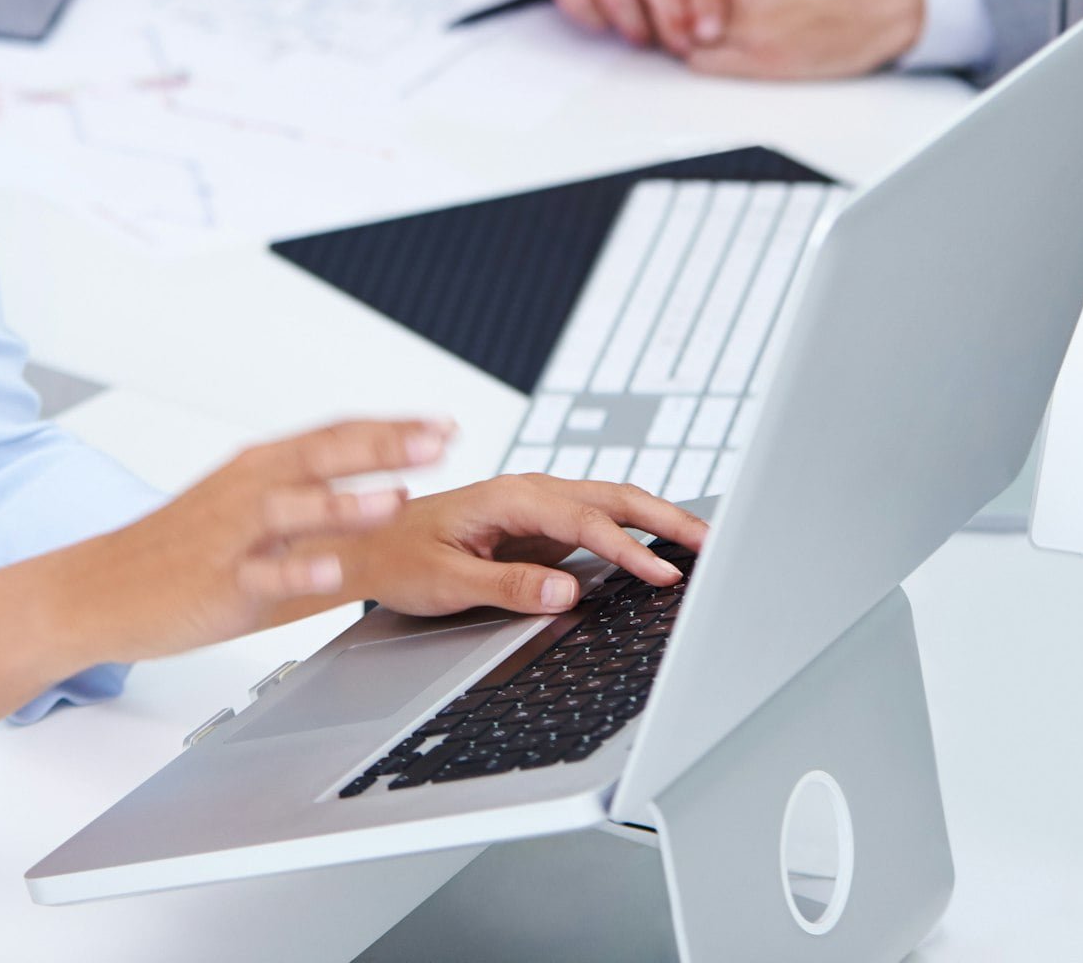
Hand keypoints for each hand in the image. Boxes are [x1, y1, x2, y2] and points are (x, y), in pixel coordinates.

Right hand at [64, 418, 452, 664]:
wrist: (97, 586)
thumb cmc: (175, 549)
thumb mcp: (241, 506)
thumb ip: (301, 492)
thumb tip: (369, 485)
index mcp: (259, 467)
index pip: (335, 434)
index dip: (391, 428)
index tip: (443, 424)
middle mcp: (248, 490)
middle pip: (323, 457)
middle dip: (385, 447)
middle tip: (439, 440)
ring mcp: (232, 535)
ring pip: (295, 510)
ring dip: (347, 503)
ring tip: (395, 499)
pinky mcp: (217, 582)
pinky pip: (263, 575)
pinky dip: (299, 571)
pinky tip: (332, 572)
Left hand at [342, 474, 708, 617]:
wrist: (369, 543)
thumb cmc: (399, 558)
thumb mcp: (448, 581)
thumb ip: (510, 585)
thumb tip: (569, 591)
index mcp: (508, 497)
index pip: (586, 520)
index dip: (630, 548)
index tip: (665, 574)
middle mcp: (527, 492)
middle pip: (611, 496)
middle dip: (665, 515)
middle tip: (712, 541)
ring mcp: (536, 505)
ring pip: (608, 503)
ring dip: (655, 518)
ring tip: (702, 540)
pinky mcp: (538, 523)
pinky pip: (595, 520)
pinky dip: (633, 528)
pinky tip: (657, 546)